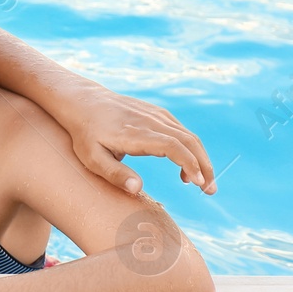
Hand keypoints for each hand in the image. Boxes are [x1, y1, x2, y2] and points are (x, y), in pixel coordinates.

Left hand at [56, 82, 215, 195]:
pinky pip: (181, 131)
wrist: (83, 101)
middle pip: (189, 141)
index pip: (173, 146)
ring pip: (189, 136)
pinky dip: (191, 149)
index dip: (190, 164)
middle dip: (204, 166)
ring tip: (201, 183)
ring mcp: (156, 115)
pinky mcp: (157, 113)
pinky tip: (186, 167)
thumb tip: (137, 189)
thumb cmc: (84, 133)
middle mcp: (151, 121)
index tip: (199, 184)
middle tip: (210, 190)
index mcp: (136, 133)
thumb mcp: (91, 157)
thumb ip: (114, 174)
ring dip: (200, 159)